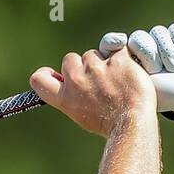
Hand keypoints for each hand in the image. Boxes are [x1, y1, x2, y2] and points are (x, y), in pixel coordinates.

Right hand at [29, 45, 156, 137]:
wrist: (133, 124)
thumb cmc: (110, 124)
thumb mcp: (82, 116)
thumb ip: (73, 96)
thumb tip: (69, 83)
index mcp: (65, 98)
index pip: (40, 80)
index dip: (45, 74)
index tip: (56, 74)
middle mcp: (76, 81)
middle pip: (70, 59)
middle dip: (83, 66)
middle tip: (99, 83)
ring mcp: (96, 68)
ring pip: (94, 53)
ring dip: (104, 63)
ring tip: (117, 83)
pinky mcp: (117, 60)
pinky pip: (117, 49)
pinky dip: (124, 59)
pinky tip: (128, 74)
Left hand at [98, 23, 173, 134]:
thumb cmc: (164, 100)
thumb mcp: (134, 94)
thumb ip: (114, 82)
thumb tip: (96, 74)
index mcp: (128, 65)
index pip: (113, 44)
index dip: (113, 41)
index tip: (118, 44)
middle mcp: (144, 53)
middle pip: (138, 38)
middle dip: (148, 52)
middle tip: (156, 70)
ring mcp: (162, 46)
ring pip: (157, 33)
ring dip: (166, 50)